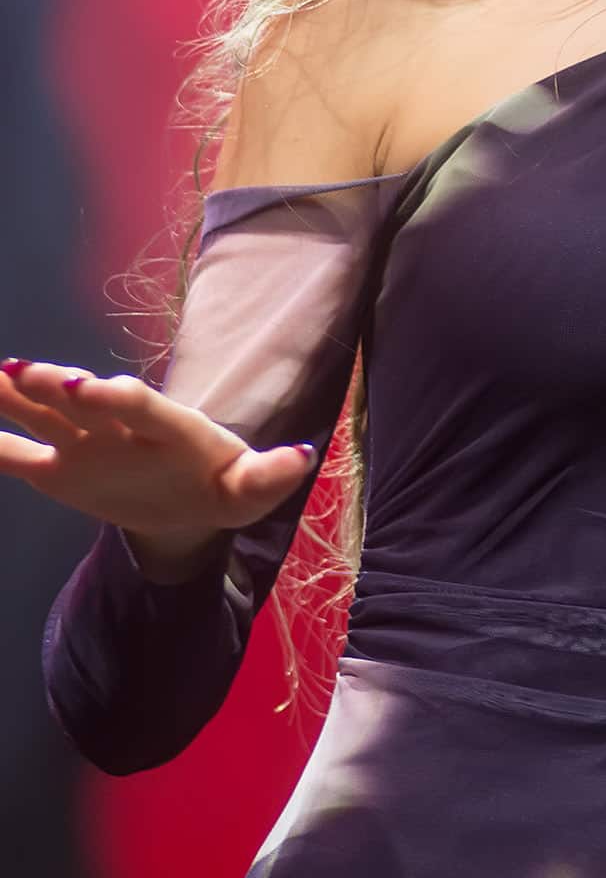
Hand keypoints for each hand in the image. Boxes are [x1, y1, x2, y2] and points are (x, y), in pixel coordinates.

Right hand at [0, 359, 314, 546]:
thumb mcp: (248, 490)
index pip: (139, 405)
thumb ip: (269, 476)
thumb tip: (304, 457)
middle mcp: (120, 427)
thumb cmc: (221, 487)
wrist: (188, 504)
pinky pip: (18, 454)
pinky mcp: (60, 469)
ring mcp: (86, 443)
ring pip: (44, 415)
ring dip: (13, 397)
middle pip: (86, 402)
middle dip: (58, 386)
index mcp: (168, 427)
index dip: (115, 396)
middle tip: (23, 372)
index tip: (90, 389)